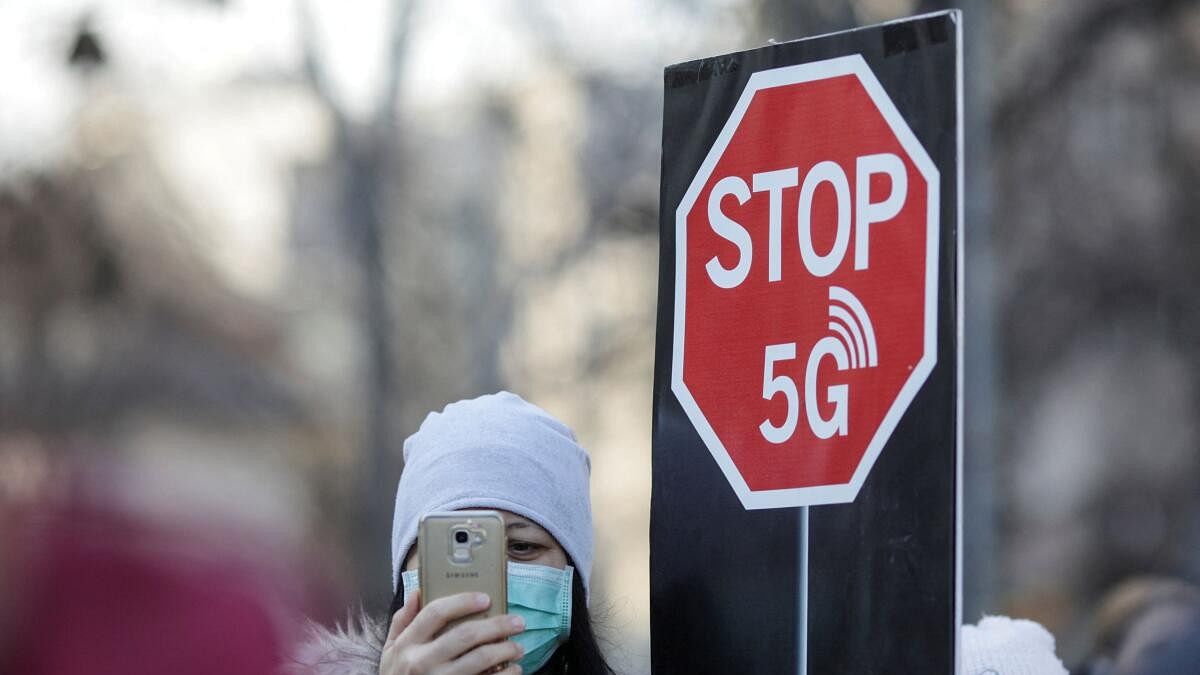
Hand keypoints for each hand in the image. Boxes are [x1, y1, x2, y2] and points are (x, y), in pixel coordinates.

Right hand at [379, 590, 524, 674]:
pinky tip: (513, 669)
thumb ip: (402, 621)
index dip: (463, 602)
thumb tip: (418, 592)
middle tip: (517, 622)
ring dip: (505, 650)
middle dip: (497, 625)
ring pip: (480, 658)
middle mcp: (422, 662)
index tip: (486, 598)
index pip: (436, 613)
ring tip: (517, 647)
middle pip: (466, 635)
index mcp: (407, 644)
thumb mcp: (390, 649)